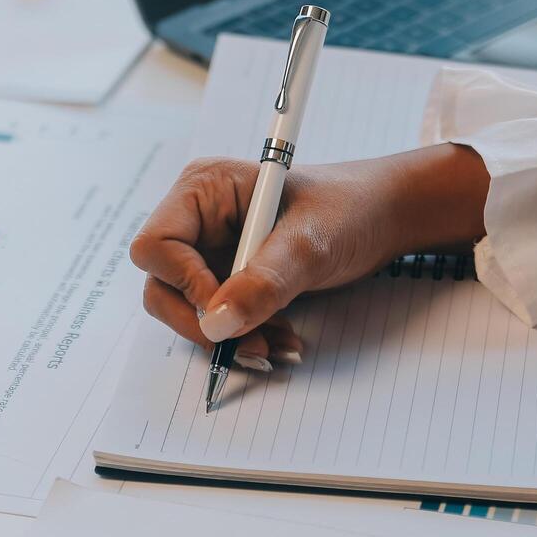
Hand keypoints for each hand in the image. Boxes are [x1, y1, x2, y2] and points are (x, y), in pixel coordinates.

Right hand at [129, 143, 487, 365]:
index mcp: (202, 191)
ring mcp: (209, 252)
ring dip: (229, 337)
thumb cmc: (348, 210)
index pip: (156, 245)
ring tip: (279, 345)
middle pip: (162, 286)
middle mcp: (196, 221)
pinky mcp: (227, 279)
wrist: (381, 220)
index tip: (224, 309)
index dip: (182, 283)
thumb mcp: (309, 244)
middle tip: (254, 345)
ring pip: (188, 311)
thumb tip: (216, 323)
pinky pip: (217, 320)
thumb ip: (263, 282)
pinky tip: (282, 339)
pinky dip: (246, 337)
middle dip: (206, 323)